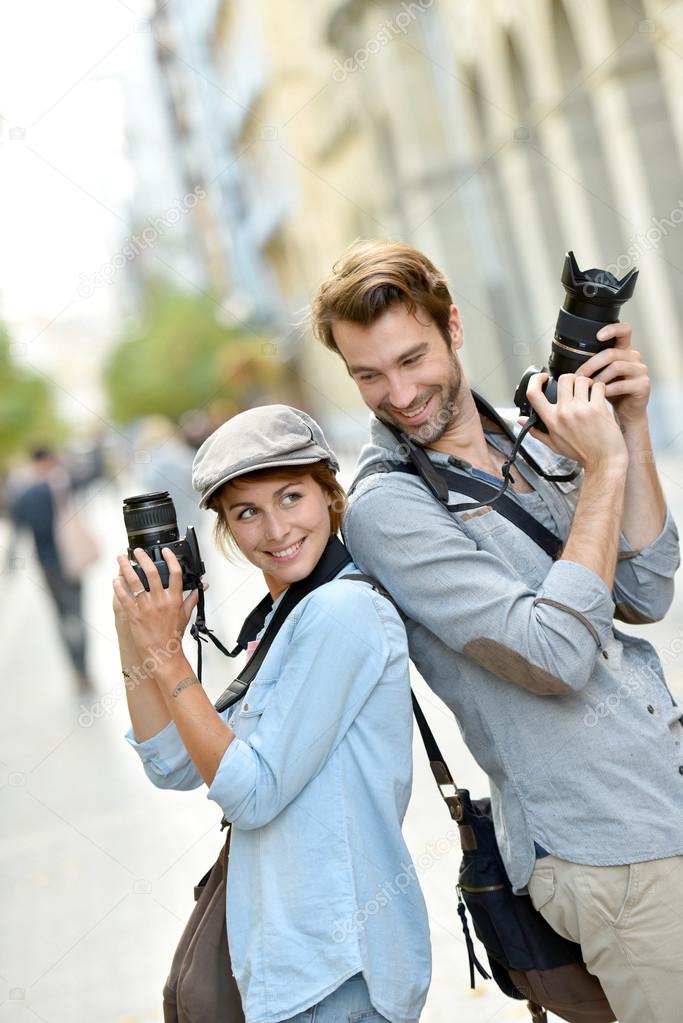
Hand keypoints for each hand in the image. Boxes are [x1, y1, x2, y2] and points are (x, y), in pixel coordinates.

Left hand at [112, 549, 201, 671]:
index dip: (170, 559)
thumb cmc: (173, 636)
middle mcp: (160, 601)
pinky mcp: (134, 615)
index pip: (175, 573)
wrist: (162, 653)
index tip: (164, 551)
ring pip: (135, 582)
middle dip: (142, 558)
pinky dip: (119, 587)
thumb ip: (192, 599)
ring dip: (126, 568)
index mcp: (174, 599)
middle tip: (136, 551)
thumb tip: (201, 587)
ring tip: (120, 559)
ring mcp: (146, 607)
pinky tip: (116, 580)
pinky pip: (124, 597)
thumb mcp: (185, 615)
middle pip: (152, 572)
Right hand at [521, 371, 627, 472]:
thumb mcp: (553, 444)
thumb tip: (521, 420)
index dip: (536, 380)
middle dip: (570, 378)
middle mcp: (564, 413)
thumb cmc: (581, 452)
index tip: (543, 377)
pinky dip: (600, 388)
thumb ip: (535, 431)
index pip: (533, 394)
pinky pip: (598, 386)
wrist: (603, 460)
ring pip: (581, 379)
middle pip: (563, 379)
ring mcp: (581, 410)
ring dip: (586, 382)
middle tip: (574, 385)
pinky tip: (599, 396)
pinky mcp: (598, 408)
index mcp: (551, 420)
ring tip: (588, 390)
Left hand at [575, 322, 649, 427]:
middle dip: (591, 364)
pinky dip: (608, 390)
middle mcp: (634, 357)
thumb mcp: (600, 374)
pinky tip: (599, 395)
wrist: (626, 411)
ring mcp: (640, 370)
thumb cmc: (611, 391)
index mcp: (624, 350)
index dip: (612, 329)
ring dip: (598, 377)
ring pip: (617, 366)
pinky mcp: (643, 385)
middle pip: (612, 353)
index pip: (624, 330)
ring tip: (588, 387)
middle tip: (579, 376)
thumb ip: (591, 365)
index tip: (598, 335)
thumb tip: (566, 364)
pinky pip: (622, 384)